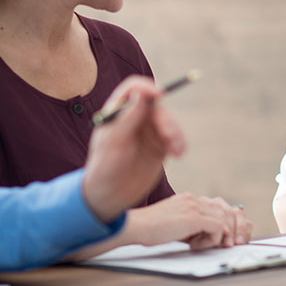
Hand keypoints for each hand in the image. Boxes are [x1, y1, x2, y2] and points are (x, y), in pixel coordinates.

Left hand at [82, 76, 186, 222]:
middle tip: (168, 135)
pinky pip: (175, 138)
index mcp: (118, 111)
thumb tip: (141, 95)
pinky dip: (180, 143)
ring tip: (176, 151)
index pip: (134, 89)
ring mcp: (148, 131)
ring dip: (175, 132)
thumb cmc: (105, 167)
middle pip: (156, 106)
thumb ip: (128, 118)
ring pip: (169, 121)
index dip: (147, 88)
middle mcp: (135, 117)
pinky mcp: (160, 146)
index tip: (159, 95)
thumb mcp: (114, 142)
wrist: (110, 196)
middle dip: (165, 119)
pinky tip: (178, 154)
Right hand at [127, 194, 252, 249]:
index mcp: (188, 199)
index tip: (211, 239)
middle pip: (223, 211)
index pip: (215, 208)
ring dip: (216, 237)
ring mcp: (195, 206)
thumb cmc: (149, 229)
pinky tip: (194, 246)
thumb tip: (202, 237)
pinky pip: (217, 229)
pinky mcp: (195, 218)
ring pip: (223, 220)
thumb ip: (189, 226)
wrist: (137, 226)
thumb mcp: (173, 224)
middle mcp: (193, 199)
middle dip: (223, 230)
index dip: (217, 224)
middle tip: (214, 245)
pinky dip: (211, 241)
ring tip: (199, 246)